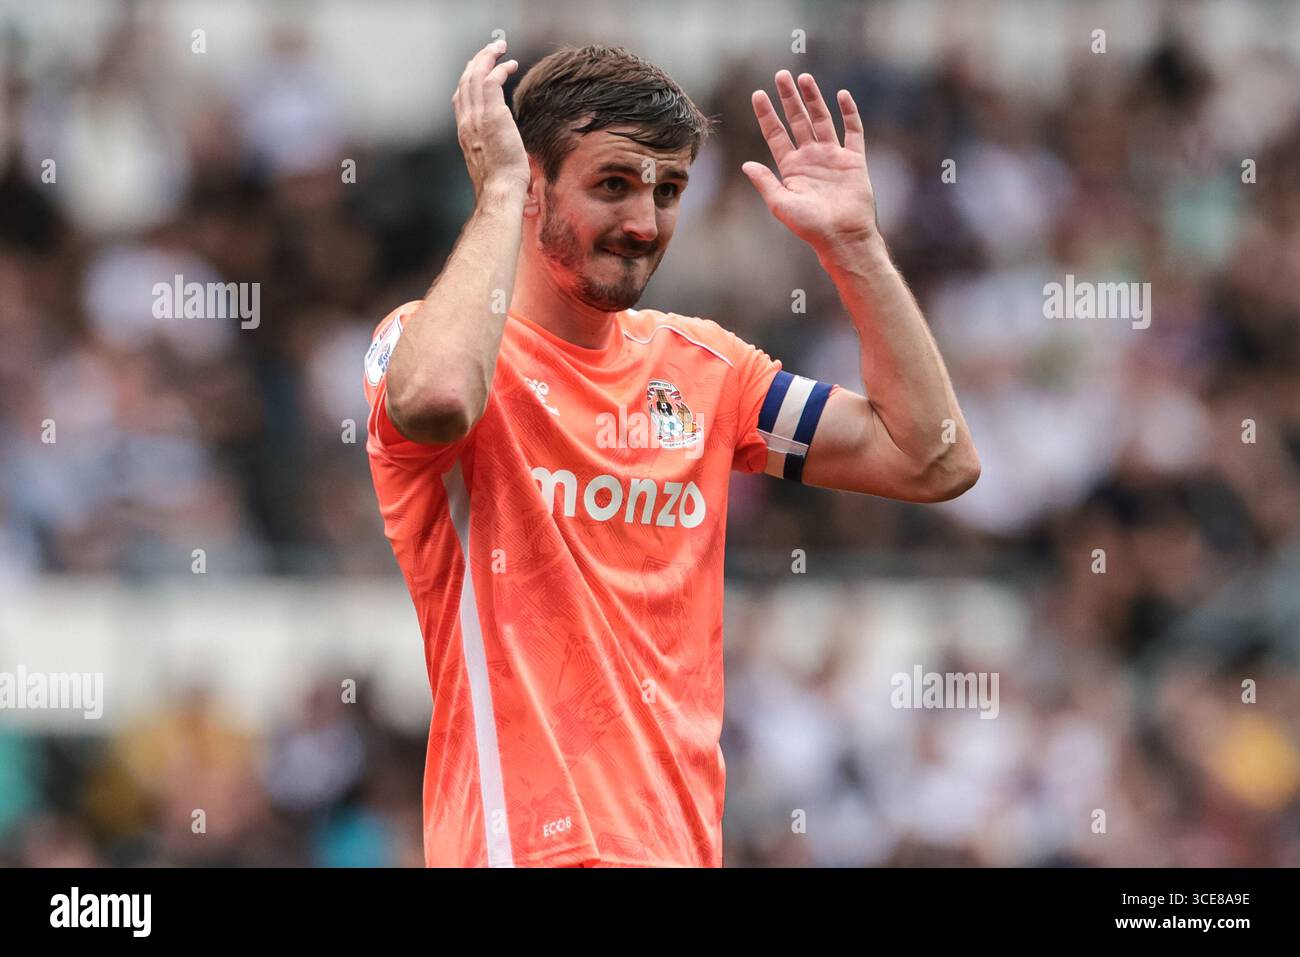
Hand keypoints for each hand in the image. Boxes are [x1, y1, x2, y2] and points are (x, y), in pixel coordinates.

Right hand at [452, 39, 528, 200]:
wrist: (499, 191)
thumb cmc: (500, 185)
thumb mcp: (490, 162)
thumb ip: (490, 147)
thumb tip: (502, 146)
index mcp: (465, 132)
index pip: (460, 97)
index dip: (469, 79)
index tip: (480, 69)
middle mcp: (466, 121)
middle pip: (465, 81)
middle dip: (477, 61)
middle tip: (491, 49)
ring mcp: (477, 117)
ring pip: (476, 76)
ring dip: (488, 57)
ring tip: (501, 48)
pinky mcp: (492, 115)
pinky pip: (491, 81)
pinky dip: (499, 68)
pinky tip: (510, 65)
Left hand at [742, 71, 877, 254]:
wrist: (843, 236)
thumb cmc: (810, 226)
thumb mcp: (780, 204)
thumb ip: (765, 182)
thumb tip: (745, 164)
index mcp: (791, 168)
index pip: (776, 134)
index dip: (766, 114)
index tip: (758, 94)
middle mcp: (810, 158)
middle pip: (798, 121)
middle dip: (789, 98)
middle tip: (780, 75)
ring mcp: (832, 157)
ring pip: (822, 120)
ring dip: (813, 99)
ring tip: (804, 77)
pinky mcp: (854, 160)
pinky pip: (853, 131)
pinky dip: (849, 113)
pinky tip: (842, 95)